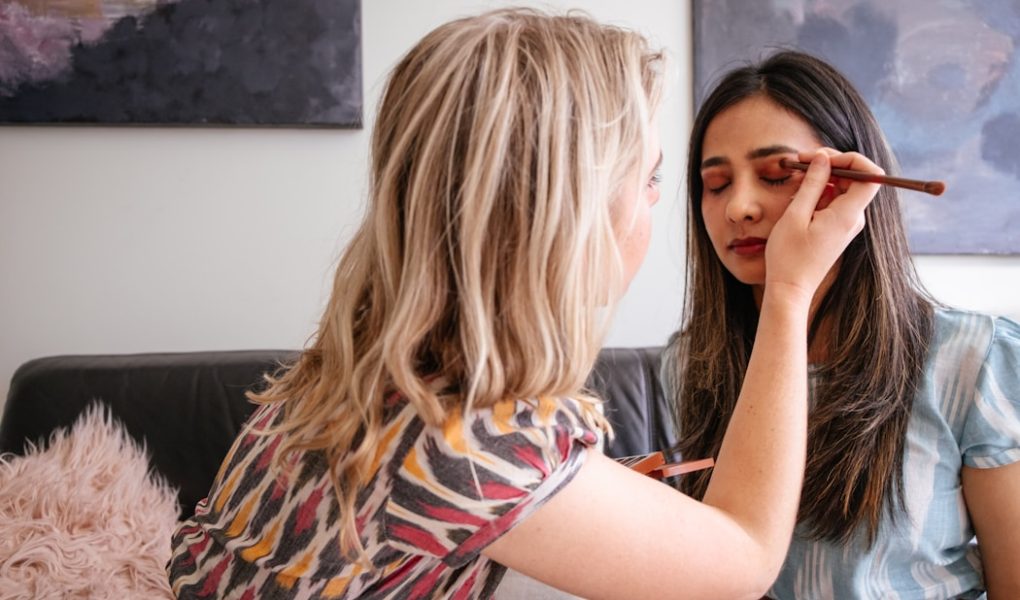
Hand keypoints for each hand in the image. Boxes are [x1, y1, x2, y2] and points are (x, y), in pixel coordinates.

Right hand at [764, 148, 880, 301]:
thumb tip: (823, 158)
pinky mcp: (837, 229)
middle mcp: (853, 218)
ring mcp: (846, 224)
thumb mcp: (795, 215)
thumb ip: (812, 184)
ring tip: (794, 179)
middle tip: (801, 160)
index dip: (851, 159)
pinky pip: (833, 202)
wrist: (790, 288)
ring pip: (841, 188)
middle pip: (855, 178)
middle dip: (830, 164)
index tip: (823, 157)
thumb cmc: (789, 256)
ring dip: (820, 178)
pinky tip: (797, 196)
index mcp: (847, 214)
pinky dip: (818, 193)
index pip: (870, 175)